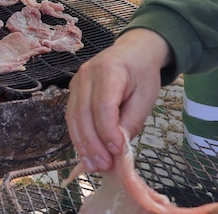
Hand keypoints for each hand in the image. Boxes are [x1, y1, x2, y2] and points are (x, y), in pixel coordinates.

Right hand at [65, 29, 169, 172]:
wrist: (133, 52)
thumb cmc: (142, 74)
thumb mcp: (146, 96)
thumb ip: (132, 120)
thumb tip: (118, 148)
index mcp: (109, 70)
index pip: (103, 105)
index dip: (108, 131)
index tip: (117, 152)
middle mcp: (86, 74)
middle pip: (83, 112)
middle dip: (92, 143)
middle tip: (104, 165)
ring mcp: (76, 81)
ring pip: (73, 117)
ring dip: (82, 144)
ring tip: (93, 165)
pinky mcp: (73, 91)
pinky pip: (72, 116)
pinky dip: (78, 137)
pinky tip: (86, 153)